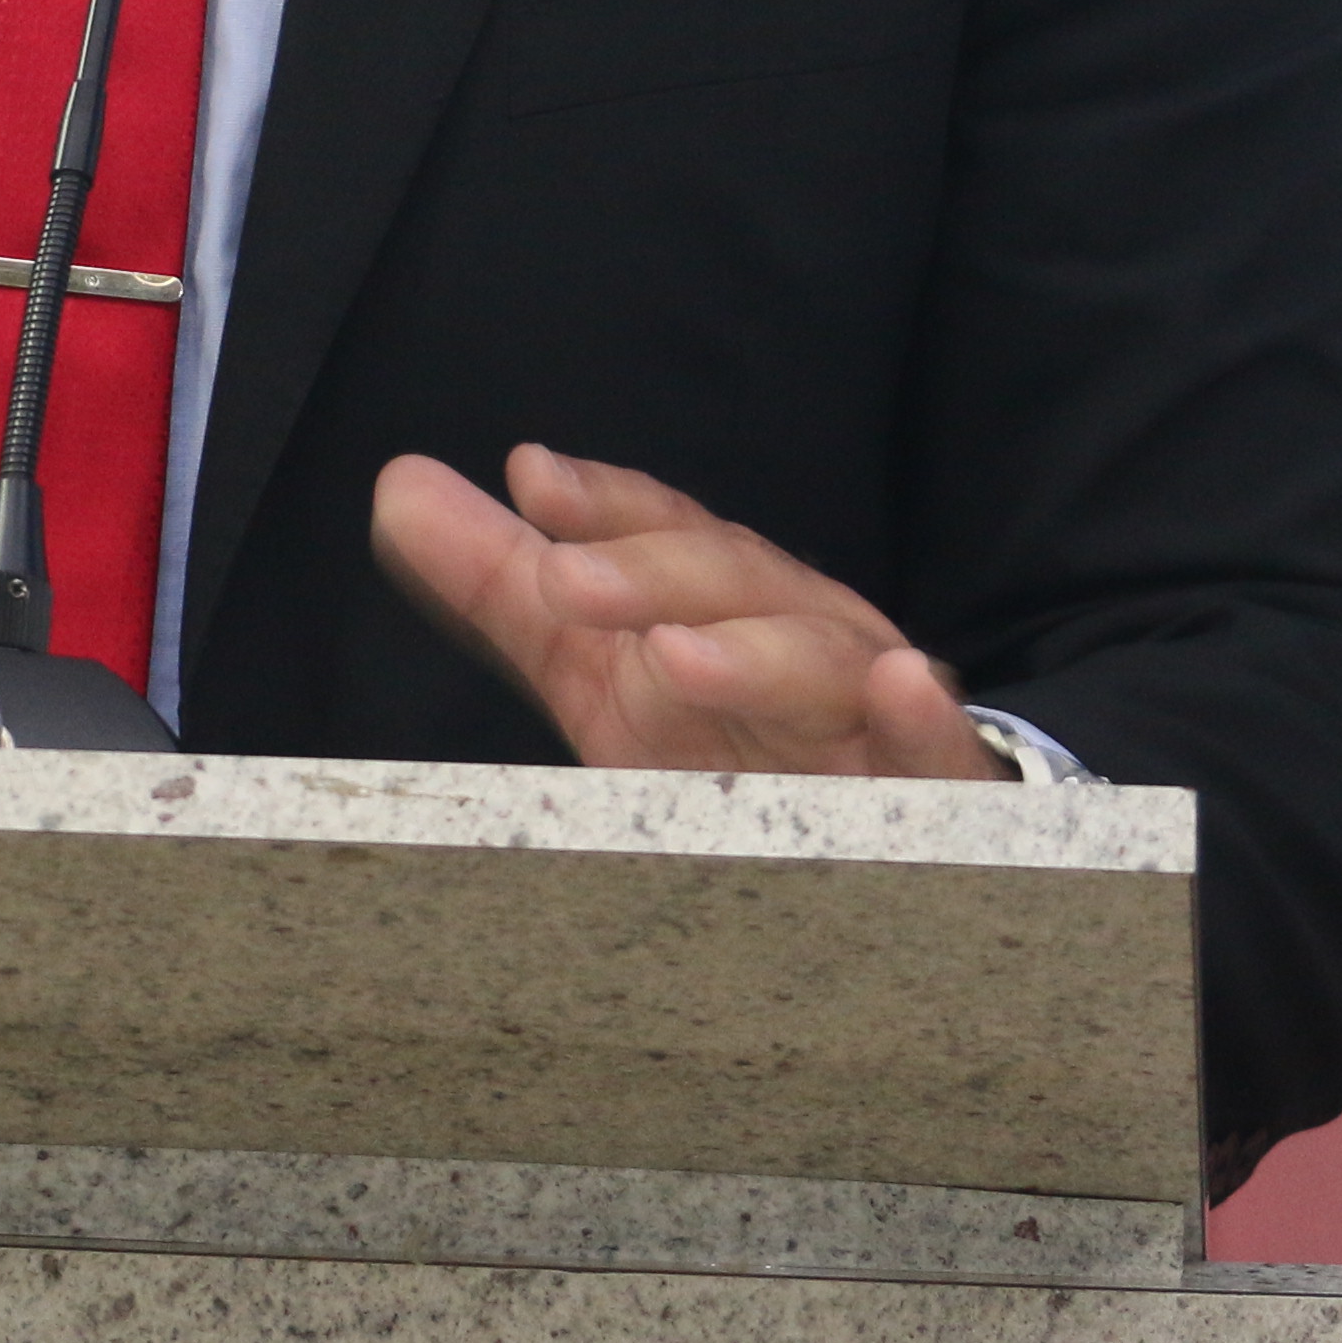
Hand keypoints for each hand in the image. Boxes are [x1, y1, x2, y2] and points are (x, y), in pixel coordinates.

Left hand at [370, 444, 1003, 778]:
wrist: (888, 861)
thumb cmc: (739, 747)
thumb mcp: (608, 671)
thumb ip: (508, 588)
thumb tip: (399, 488)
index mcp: (730, 603)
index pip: (669, 535)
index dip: (609, 507)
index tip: (534, 481)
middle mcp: (805, 638)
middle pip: (737, 585)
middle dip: (653, 573)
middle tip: (561, 579)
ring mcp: (874, 715)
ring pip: (824, 666)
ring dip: (753, 653)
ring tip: (676, 652)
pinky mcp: (938, 796)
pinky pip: (942, 761)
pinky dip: (925, 723)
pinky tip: (904, 687)